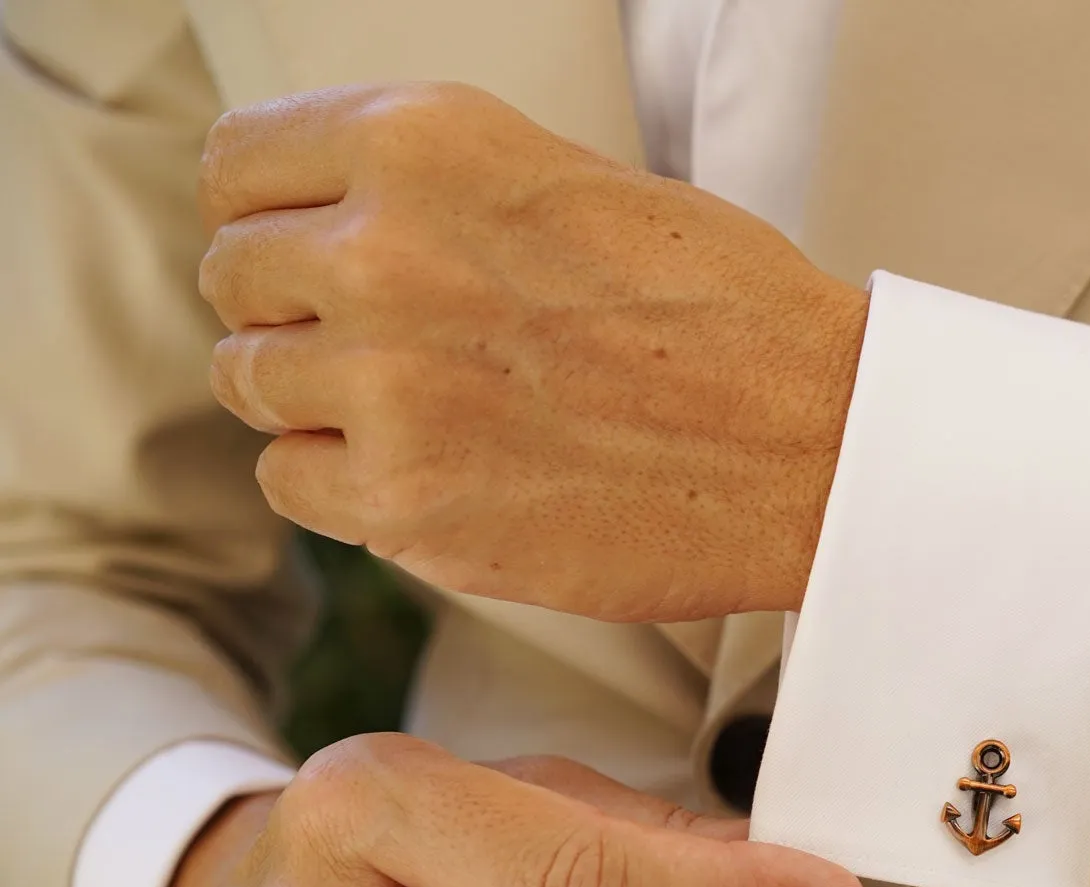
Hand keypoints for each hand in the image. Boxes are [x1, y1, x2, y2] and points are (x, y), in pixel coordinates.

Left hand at [196, 82, 867, 623]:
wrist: (817, 445)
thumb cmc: (728, 316)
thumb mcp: (576, 182)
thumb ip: (437, 192)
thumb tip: (333, 228)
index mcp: (426, 143)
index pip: (237, 164)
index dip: (269, 212)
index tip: (301, 249)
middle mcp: (385, 254)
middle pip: (234, 278)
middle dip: (295, 310)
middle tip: (384, 342)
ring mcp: (388, 386)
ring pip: (253, 385)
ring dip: (319, 400)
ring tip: (424, 410)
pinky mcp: (407, 504)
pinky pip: (292, 483)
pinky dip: (345, 484)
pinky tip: (431, 471)